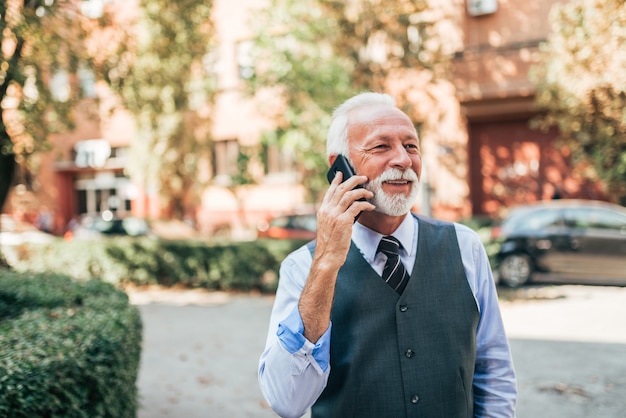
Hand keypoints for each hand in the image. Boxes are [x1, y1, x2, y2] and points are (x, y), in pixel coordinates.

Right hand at [298, 172, 373, 342]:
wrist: (326, 258)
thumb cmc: (329, 245)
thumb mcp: (328, 227)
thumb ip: (334, 215)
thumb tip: (349, 206)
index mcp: (322, 210)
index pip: (330, 191)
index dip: (336, 180)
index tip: (341, 173)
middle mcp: (327, 210)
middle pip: (341, 188)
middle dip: (353, 180)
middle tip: (363, 177)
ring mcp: (335, 215)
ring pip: (350, 195)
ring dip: (362, 191)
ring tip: (370, 192)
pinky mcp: (344, 221)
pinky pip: (357, 206)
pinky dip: (365, 204)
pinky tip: (371, 206)